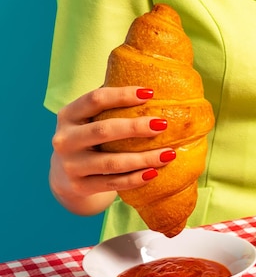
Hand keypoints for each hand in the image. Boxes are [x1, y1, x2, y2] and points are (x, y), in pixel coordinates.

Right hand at [49, 86, 175, 214]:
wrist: (64, 175)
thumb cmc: (88, 138)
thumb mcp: (89, 119)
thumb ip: (110, 105)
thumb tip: (151, 90)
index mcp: (68, 115)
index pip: (95, 99)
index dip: (123, 95)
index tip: (151, 93)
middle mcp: (65, 139)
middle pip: (103, 130)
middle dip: (136, 127)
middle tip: (163, 124)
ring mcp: (71, 165)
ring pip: (111, 163)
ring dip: (144, 158)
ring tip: (169, 154)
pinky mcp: (80, 186)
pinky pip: (113, 183)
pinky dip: (135, 179)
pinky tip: (155, 172)